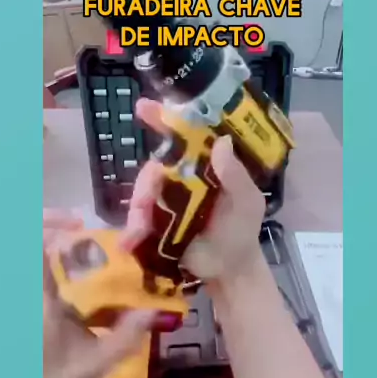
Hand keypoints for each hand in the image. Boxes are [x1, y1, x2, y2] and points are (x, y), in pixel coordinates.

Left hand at [43, 210, 155, 377]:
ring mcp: (27, 302)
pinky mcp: (29, 311)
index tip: (79, 222)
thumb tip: (154, 312)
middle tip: (83, 231)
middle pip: (33, 247)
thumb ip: (126, 337)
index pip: (36, 247)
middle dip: (54, 230)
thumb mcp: (94, 365)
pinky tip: (77, 286)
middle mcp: (30, 295)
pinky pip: (38, 279)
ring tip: (84, 254)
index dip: (52, 224)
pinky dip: (52, 271)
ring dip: (54, 251)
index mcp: (42, 300)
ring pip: (35, 263)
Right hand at [120, 99, 265, 290]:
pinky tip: (129, 241)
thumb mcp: (247, 201)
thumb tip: (221, 143)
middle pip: (155, 166)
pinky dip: (132, 228)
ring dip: (138, 208)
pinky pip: (137, 217)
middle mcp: (182, 176)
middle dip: (146, 181)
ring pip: (142, 192)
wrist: (229, 270)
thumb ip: (236, 175)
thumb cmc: (241, 229)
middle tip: (146, 199)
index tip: (144, 107)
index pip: (185, 135)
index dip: (164, 119)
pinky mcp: (155, 221)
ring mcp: (166, 199)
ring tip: (139, 229)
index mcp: (205, 164)